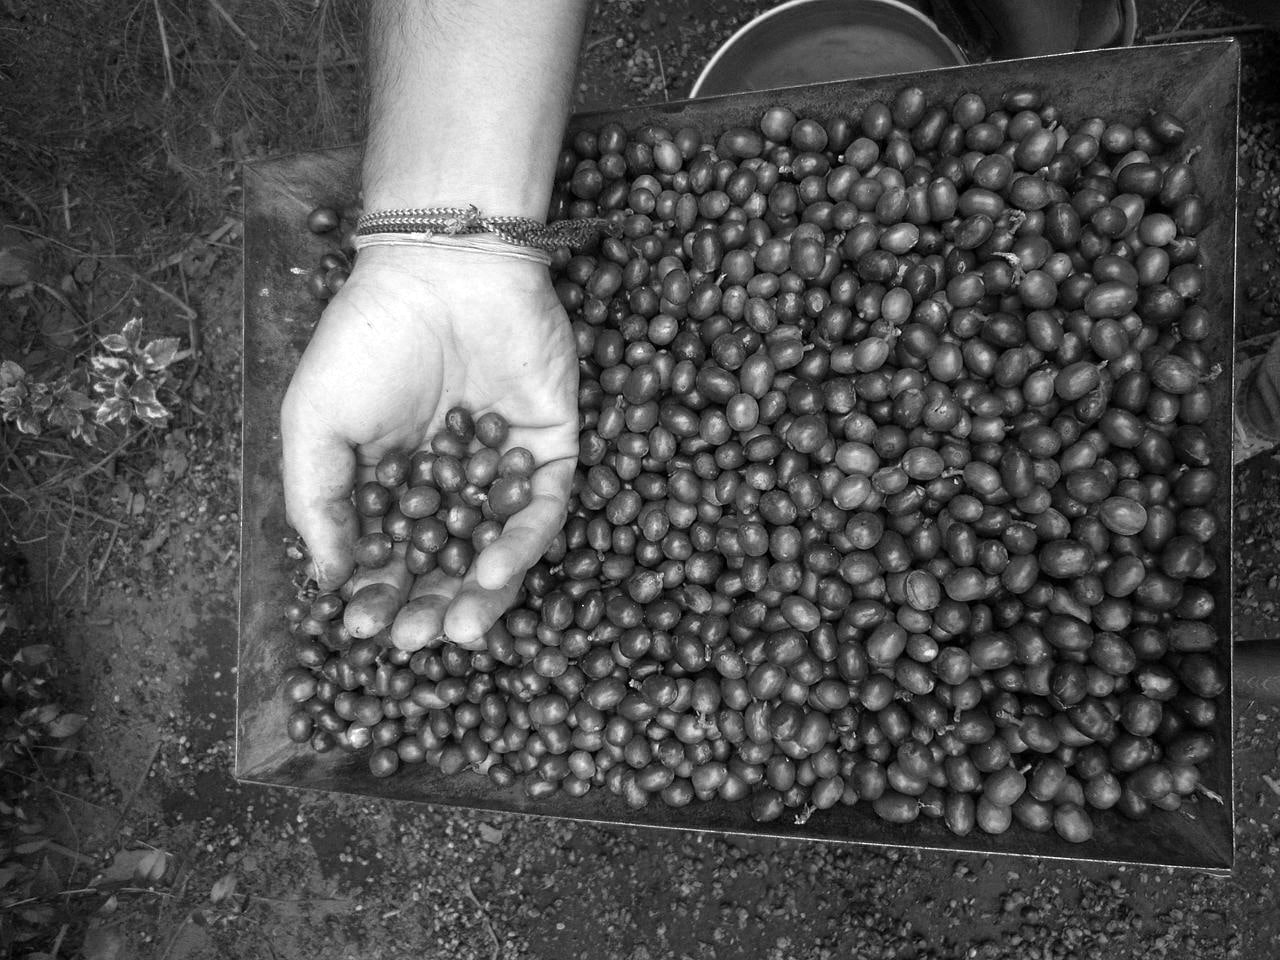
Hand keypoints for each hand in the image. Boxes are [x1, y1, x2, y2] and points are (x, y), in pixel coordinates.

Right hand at [281, 243, 577, 647]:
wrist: (441, 270)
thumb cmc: (366, 341)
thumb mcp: (315, 424)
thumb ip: (320, 503)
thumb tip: (331, 582)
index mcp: (396, 482)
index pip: (393, 555)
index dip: (380, 594)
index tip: (366, 627)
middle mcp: (454, 484)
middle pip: (451, 564)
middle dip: (432, 605)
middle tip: (417, 639)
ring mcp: (505, 471)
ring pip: (501, 550)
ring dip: (481, 593)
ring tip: (460, 626)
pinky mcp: (553, 452)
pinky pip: (545, 511)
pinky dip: (522, 545)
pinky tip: (495, 572)